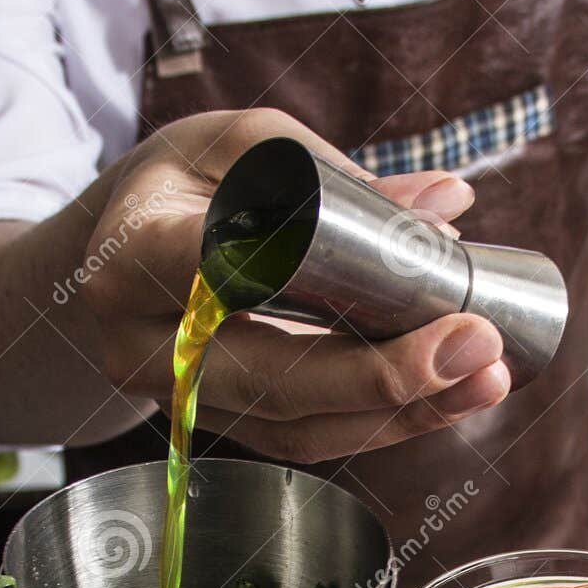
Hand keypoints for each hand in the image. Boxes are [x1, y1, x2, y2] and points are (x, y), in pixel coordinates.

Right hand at [78, 108, 508, 462]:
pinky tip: (449, 399)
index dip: (315, 289)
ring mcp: (183, 401)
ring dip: (406, 414)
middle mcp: (148, 346)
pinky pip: (310, 441)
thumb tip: (450, 202)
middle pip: (279, 381)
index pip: (223, 278)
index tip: (424, 292)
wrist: (99, 263)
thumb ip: (337, 172)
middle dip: (391, 376)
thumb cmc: (174, 189)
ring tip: (488, 379)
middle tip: (481, 347)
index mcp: (131, 257)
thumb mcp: (234, 146)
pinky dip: (385, 424)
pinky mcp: (223, 428)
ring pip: (303, 428)